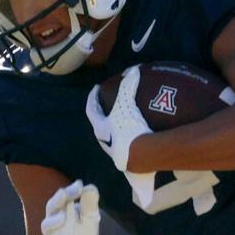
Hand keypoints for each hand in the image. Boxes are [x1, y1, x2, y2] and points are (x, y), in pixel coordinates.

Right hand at [40, 181, 99, 234]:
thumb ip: (90, 205)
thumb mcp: (90, 219)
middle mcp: (54, 221)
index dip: (70, 191)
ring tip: (63, 217)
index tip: (80, 184)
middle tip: (65, 193)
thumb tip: (91, 187)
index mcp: (63, 210)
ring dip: (54, 221)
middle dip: (58, 200)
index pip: (63, 197)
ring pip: (47, 226)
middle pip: (51, 207)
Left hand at [85, 66, 156, 206]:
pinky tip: (141, 146)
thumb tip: (133, 70)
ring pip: (113, 142)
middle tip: (108, 110)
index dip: (93, 98)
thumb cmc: (130, 129)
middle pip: (100, 127)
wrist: (143, 156)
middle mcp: (105, 143)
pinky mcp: (130, 165)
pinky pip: (129, 153)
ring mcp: (117, 155)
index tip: (96, 89)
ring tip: (125, 128)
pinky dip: (132, 147)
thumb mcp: (128, 105)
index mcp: (100, 128)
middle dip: (103, 118)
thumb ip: (128, 87)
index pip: (91, 110)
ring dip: (116, 134)